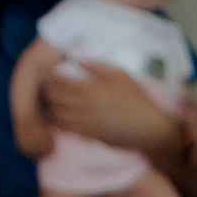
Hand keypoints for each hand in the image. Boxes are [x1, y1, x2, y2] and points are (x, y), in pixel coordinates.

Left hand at [44, 63, 176, 155]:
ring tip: (54, 102)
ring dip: (52, 108)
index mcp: (90, 89)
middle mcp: (84, 107)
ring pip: (56, 115)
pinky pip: (66, 129)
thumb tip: (76, 60)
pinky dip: (60, 122)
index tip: (52, 74)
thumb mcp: (119, 74)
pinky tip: (63, 116)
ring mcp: (85, 123)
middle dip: (48, 92)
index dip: (51, 77)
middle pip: (54, 98)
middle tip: (49, 88)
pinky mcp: (89, 136)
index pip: (59, 82)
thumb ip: (95, 65)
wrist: (147, 127)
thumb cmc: (135, 98)